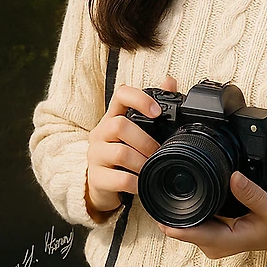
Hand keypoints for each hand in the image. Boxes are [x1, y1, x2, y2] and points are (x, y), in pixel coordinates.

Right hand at [85, 76, 177, 220]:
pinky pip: (119, 179)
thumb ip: (152, 108)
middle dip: (145, 140)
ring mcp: (96, 155)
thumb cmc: (122, 154)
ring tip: (151, 169)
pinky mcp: (97, 177)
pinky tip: (143, 184)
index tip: (157, 112)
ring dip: (142, 162)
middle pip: (119, 125)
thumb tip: (169, 81)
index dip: (139, 99)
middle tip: (158, 152)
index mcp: (112, 117)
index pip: (121, 95)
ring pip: (120, 152)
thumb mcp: (136, 131)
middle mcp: (100, 132)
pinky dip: (136, 183)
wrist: (102, 185)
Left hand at [156, 171, 266, 256]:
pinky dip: (191, 211)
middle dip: (169, 211)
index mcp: (226, 242)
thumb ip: (250, 193)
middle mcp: (217, 245)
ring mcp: (217, 240)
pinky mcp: (220, 234)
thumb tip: (233, 176)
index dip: (169, 221)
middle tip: (159, 184)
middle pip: (182, 229)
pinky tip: (188, 195)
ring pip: (188, 226)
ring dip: (178, 210)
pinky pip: (197, 223)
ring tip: (170, 186)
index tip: (155, 205)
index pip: (188, 234)